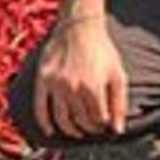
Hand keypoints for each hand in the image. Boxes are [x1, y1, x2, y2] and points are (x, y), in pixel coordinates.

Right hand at [32, 16, 127, 140]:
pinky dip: (44, 123)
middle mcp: (73, 87)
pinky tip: (49, 131)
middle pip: (81, 120)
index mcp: (93, 87)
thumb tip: (117, 130)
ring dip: (70, 130)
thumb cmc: (102, 51)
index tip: (105, 124)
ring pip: (62, 119)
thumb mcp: (117, 74)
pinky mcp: (43, 79)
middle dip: (89, 128)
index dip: (103, 125)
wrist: (79, 27)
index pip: (98, 119)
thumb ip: (119, 104)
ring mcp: (55, 84)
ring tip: (76, 132)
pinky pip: (40, 107)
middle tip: (92, 127)